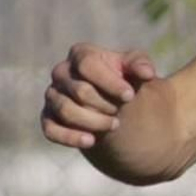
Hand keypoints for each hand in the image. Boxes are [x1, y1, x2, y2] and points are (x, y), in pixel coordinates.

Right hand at [41, 44, 158, 149]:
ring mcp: (53, 95)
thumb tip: (147, 73)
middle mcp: (61, 72)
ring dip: (94, 121)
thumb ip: (141, 65)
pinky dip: (70, 137)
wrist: (115, 101)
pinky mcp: (48, 117)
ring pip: (66, 111)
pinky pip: (51, 130)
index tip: (130, 96)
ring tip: (114, 124)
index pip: (87, 65)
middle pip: (80, 91)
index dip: (109, 82)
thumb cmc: (125, 77)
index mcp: (81, 54)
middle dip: (105, 104)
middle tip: (121, 110)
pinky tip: (91, 141)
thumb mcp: (136, 67)